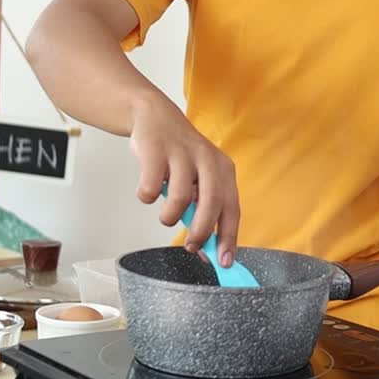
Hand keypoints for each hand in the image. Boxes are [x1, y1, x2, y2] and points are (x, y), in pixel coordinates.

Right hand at [129, 96, 239, 266]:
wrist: (154, 117)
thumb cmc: (180, 156)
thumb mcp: (200, 178)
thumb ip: (205, 208)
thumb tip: (207, 249)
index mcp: (223, 169)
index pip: (232, 208)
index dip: (229, 237)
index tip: (225, 261)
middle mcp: (207, 160)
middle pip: (212, 203)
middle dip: (201, 232)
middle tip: (192, 247)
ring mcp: (182, 154)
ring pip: (180, 199)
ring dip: (170, 217)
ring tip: (166, 214)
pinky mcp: (156, 151)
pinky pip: (150, 189)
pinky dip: (146, 197)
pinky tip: (148, 190)